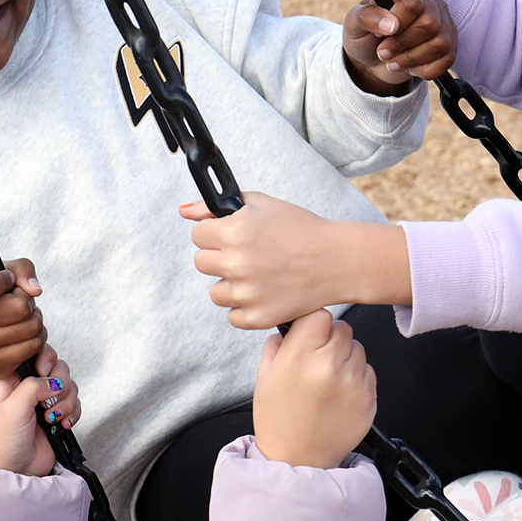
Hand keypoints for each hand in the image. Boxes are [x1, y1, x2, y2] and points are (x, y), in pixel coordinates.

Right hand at [0, 258, 44, 377]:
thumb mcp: (2, 274)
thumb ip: (22, 269)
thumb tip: (35, 290)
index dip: (5, 279)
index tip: (7, 281)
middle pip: (21, 306)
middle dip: (27, 301)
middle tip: (16, 303)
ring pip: (33, 326)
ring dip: (35, 319)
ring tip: (21, 319)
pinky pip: (35, 346)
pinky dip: (38, 338)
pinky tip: (24, 334)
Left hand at [0, 347, 79, 475]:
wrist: (18, 468)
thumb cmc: (6, 440)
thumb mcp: (12, 407)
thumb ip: (33, 386)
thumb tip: (53, 382)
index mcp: (11, 377)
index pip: (32, 350)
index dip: (44, 358)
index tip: (44, 373)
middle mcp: (29, 384)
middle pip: (57, 365)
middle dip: (59, 383)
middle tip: (49, 402)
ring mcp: (45, 398)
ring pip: (69, 384)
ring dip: (66, 401)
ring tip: (53, 418)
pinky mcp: (58, 411)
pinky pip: (76, 401)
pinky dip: (73, 412)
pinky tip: (62, 424)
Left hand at [181, 192, 411, 328]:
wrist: (336, 260)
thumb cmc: (302, 228)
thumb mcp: (261, 204)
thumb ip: (217, 207)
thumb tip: (184, 211)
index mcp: (233, 232)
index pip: (198, 235)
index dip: (215, 233)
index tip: (233, 235)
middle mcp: (235, 264)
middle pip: (202, 263)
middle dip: (221, 258)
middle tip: (249, 254)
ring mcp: (245, 294)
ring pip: (216, 292)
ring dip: (231, 285)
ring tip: (259, 275)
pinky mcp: (257, 317)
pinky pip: (233, 316)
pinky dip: (245, 308)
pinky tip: (264, 293)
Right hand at [252, 310, 375, 467]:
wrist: (298, 460)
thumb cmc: (279, 420)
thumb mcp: (264, 377)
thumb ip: (278, 344)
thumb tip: (293, 324)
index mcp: (299, 357)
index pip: (320, 315)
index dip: (313, 323)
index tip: (309, 334)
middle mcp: (329, 366)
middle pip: (342, 328)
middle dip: (330, 339)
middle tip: (317, 360)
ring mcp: (353, 383)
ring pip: (358, 348)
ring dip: (345, 357)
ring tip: (328, 379)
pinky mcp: (369, 398)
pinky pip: (368, 371)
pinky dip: (356, 377)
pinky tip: (339, 393)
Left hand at [343, 0, 456, 91]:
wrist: (373, 59)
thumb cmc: (364, 35)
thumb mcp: (353, 24)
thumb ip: (366, 17)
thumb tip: (391, 24)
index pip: (413, 3)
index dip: (398, 24)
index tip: (382, 35)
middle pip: (429, 24)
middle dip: (403, 45)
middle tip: (384, 53)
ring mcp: (442, 17)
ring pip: (441, 42)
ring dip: (413, 59)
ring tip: (394, 62)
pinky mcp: (450, 39)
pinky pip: (447, 59)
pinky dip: (425, 69)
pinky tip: (411, 66)